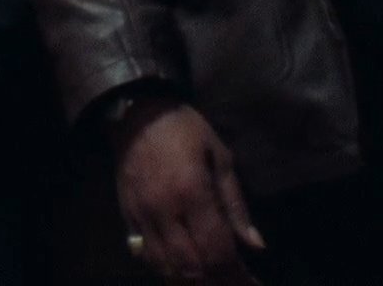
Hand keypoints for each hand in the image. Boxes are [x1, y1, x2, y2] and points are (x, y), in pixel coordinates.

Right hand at [110, 98, 264, 281]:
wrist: (136, 113)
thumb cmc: (184, 129)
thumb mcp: (220, 157)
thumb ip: (236, 204)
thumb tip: (255, 245)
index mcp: (192, 192)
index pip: (217, 250)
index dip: (237, 274)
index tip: (252, 282)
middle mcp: (164, 210)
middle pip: (192, 266)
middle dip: (216, 281)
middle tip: (234, 282)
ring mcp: (142, 215)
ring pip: (165, 266)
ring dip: (190, 279)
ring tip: (210, 280)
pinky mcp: (127, 216)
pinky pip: (145, 254)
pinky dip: (166, 269)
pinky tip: (183, 270)